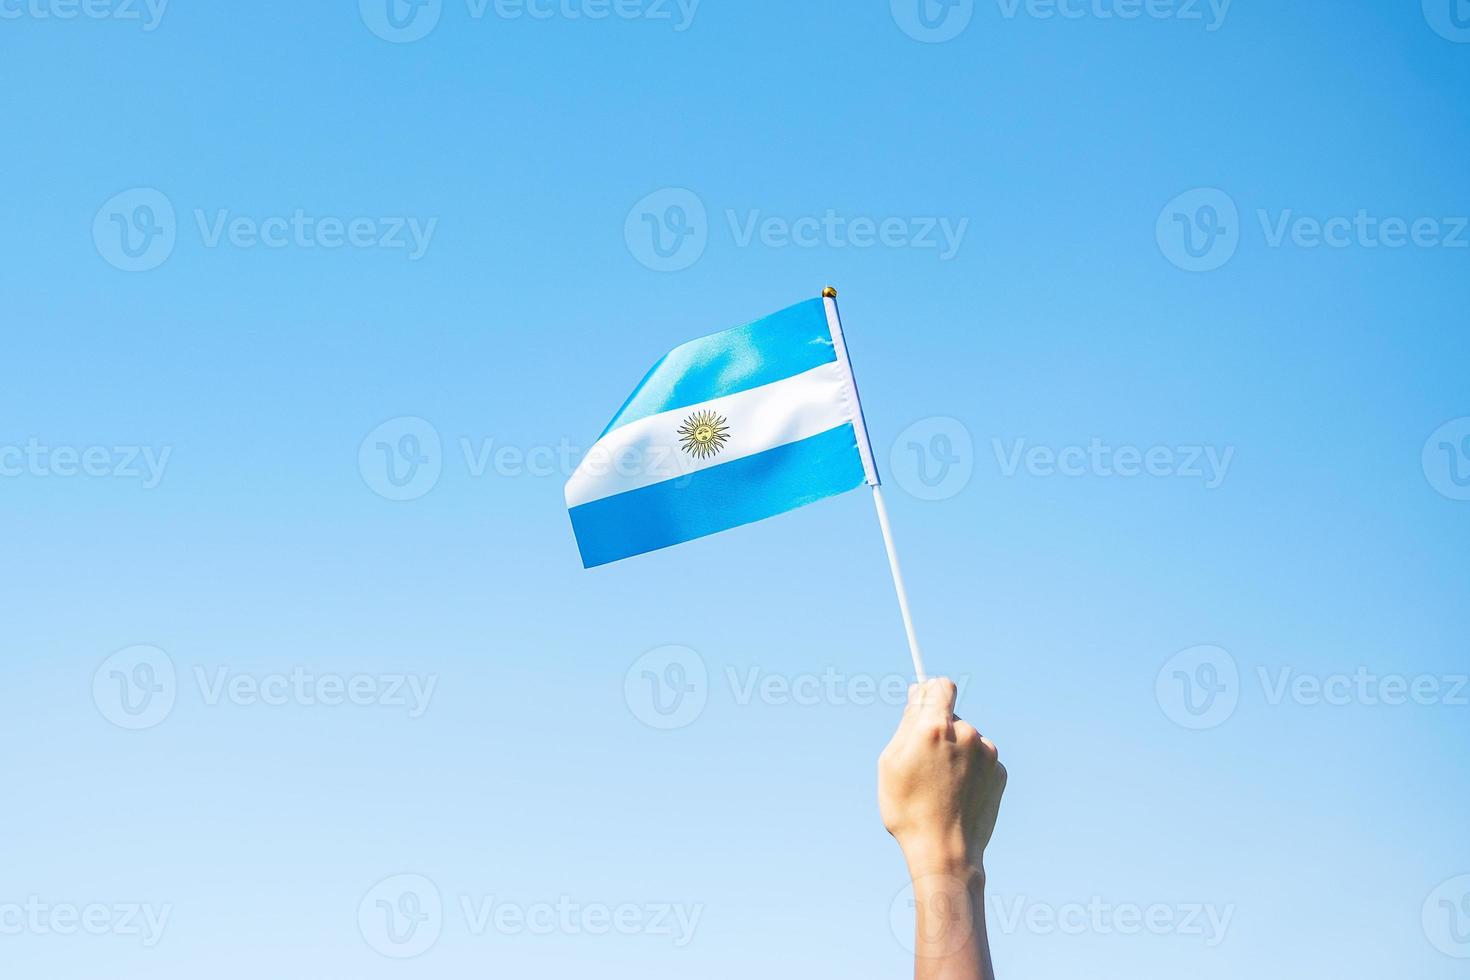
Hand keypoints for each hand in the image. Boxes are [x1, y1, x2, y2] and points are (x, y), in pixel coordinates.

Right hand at [878, 678, 1005, 877]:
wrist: (945, 852)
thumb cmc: (909, 810)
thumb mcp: (891, 763)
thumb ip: (907, 723)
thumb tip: (918, 695)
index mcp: (935, 727)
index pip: (941, 686)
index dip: (930, 693)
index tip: (923, 705)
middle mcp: (967, 733)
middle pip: (952, 716)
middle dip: (939, 730)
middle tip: (923, 764)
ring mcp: (987, 753)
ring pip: (968, 739)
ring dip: (956, 752)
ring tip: (941, 786)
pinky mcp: (999, 772)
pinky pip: (981, 760)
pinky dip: (971, 770)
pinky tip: (958, 795)